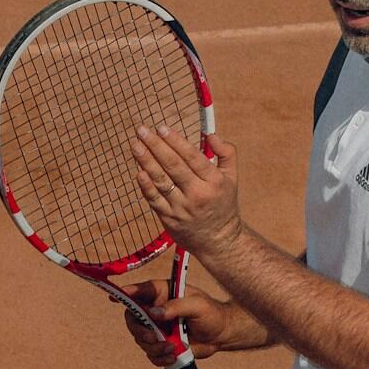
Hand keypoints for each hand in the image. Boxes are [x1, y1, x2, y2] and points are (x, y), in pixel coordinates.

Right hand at [118, 280, 251, 365]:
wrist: (221, 334)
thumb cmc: (212, 313)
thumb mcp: (197, 305)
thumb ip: (176, 306)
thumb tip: (155, 313)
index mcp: (163, 293)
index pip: (141, 291)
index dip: (126, 293)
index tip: (116, 297)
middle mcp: (155, 309)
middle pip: (132, 318)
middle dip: (140, 330)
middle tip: (153, 337)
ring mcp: (157, 328)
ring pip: (140, 339)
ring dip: (153, 347)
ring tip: (172, 349)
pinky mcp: (161, 344)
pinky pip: (150, 353)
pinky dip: (159, 357)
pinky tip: (173, 356)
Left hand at [131, 127, 241, 261]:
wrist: (219, 240)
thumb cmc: (223, 204)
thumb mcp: (232, 178)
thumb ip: (227, 153)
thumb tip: (211, 135)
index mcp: (214, 182)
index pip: (192, 157)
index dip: (175, 141)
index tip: (162, 128)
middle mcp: (197, 195)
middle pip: (173, 166)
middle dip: (156, 146)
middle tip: (142, 131)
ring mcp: (181, 208)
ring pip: (161, 182)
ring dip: (146, 162)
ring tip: (136, 145)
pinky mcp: (169, 219)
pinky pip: (154, 200)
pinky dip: (145, 186)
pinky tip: (138, 171)